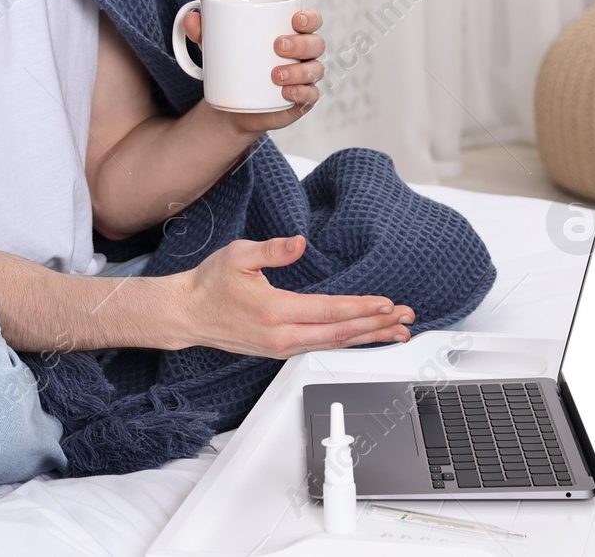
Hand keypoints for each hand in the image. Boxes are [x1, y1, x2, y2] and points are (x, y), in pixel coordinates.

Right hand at [175, 235, 414, 356]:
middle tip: (406, 319)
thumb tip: (299, 242)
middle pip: (340, 333)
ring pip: (335, 344)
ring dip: (369, 338)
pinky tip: (364, 337)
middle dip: (377, 325)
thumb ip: (272, 250)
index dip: (362, 308)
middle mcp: (282, 336)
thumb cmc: (210, 284)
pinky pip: (323, 347)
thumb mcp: (238, 256)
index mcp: (275, 311)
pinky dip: (349, 342)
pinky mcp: (281, 351)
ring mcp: (282, 348)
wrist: (188, 314)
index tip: (387, 304)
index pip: (330, 311)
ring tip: (397, 333)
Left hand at [181, 7, 324, 131]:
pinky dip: (301, 94)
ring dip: (299, 70)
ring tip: (274, 75)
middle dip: (301, 43)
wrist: (232, 101)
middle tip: (277, 46)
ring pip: (315, 70)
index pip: (312, 21)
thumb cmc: (234, 64)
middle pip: (316, 44)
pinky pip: (311, 96)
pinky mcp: (301, 100)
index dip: (310, 18)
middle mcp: (304, 54)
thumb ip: (203, 32)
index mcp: (291, 33)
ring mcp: (305, 78)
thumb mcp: (217, 47)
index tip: (295, 19)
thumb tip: (190, 17)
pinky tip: (287, 93)